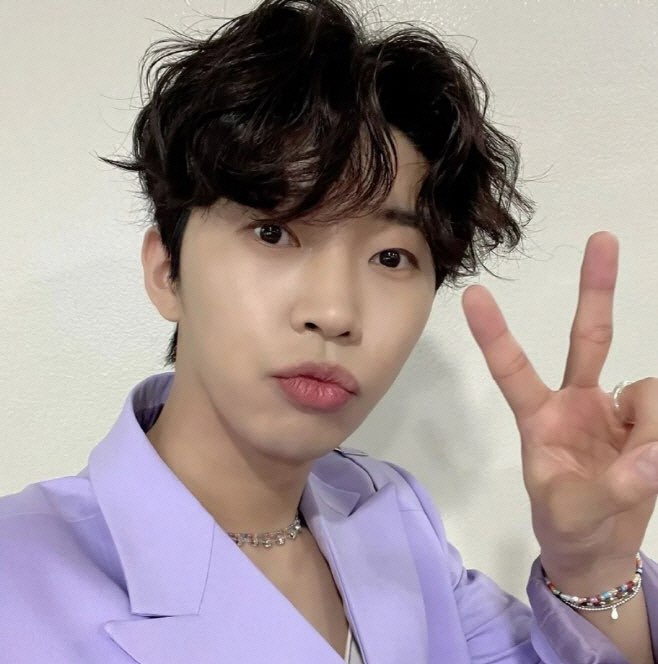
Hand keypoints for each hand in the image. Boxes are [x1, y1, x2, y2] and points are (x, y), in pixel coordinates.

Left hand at [462, 232, 657, 580]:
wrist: (598, 547)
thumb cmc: (567, 527)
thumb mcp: (574, 513)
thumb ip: (612, 486)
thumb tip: (656, 452)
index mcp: (540, 417)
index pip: (512, 369)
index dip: (495, 334)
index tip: (472, 295)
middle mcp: (575, 401)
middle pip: (588, 338)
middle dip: (596, 290)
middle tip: (601, 238)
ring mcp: (612, 409)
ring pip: (644, 388)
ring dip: (650, 425)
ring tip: (641, 469)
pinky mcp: (644, 423)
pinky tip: (651, 461)